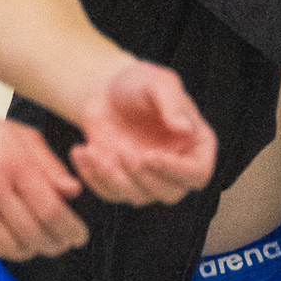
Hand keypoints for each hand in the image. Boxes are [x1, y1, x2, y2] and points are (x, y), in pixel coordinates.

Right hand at [0, 107, 90, 260]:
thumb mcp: (22, 137)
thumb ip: (50, 166)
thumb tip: (74, 192)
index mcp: (14, 163)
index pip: (51, 209)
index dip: (70, 229)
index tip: (79, 237)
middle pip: (32, 233)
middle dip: (54, 245)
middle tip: (61, 245)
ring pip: (8, 247)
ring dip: (28, 252)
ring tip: (36, 245)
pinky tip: (7, 241)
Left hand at [69, 60, 215, 204]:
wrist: (107, 89)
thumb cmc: (139, 82)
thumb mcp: (158, 83)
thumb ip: (173, 103)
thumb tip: (185, 129)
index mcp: (195, 144)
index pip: (198, 173)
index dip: (178, 171)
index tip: (152, 155)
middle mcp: (176, 167)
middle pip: (170, 193)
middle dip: (145, 178)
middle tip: (124, 153)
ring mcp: (149, 178)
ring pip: (139, 197)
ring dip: (115, 179)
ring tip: (95, 150)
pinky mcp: (121, 182)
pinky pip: (110, 193)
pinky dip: (93, 177)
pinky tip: (82, 151)